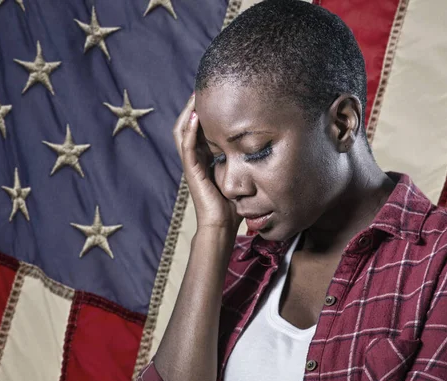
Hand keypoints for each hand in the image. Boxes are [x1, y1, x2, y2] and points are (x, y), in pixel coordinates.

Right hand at [173, 94, 241, 231]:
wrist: (222, 227)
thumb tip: (264, 145)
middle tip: (202, 87)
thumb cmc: (233, 206)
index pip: (201, 128)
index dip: (204, 111)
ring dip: (188, 113)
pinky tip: (195, 117)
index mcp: (205, 158)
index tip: (216, 94)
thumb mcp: (241, 176)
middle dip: (194, 105)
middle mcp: (196, 158)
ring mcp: (192, 164)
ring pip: (182, 131)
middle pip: (188, 125)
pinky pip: (187, 147)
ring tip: (195, 96)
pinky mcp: (192, 172)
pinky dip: (189, 131)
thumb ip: (245, 161)